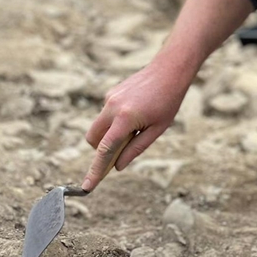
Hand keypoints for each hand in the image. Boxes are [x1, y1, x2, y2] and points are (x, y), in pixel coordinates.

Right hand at [82, 60, 187, 190]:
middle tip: (122, 149)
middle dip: (101, 149)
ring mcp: (109, 98)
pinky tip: (137, 111)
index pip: (104, 150)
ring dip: (110, 133)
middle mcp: (112, 107)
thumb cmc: (168, 100)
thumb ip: (136, 149)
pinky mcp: (111, 93)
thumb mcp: (157, 129)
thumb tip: (118, 166)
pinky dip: (115, 120)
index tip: (87, 186)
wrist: (169, 69)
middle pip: (93, 139)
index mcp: (125, 118)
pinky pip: (107, 114)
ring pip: (99, 126)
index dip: (95, 170)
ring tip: (138, 125)